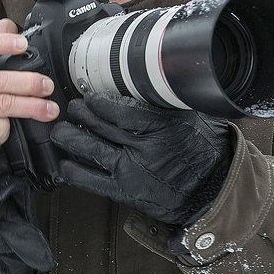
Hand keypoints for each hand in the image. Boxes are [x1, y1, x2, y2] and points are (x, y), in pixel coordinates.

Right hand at [0, 18, 58, 183]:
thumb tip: (6, 25)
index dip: (1, 43)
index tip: (23, 44)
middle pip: (1, 80)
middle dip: (31, 83)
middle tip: (48, 86)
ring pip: (6, 104)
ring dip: (33, 107)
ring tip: (50, 110)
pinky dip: (9, 130)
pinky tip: (7, 133)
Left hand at [50, 92, 232, 225]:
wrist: (211, 189)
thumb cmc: (203, 151)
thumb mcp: (192, 116)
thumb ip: (167, 102)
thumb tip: (146, 82)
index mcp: (159, 128)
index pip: (119, 111)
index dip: (98, 102)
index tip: (90, 97)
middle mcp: (142, 149)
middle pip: (99, 126)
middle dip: (79, 114)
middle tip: (72, 107)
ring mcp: (130, 171)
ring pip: (89, 150)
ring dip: (69, 137)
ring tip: (61, 130)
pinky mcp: (124, 192)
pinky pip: (91, 180)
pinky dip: (73, 171)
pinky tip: (65, 163)